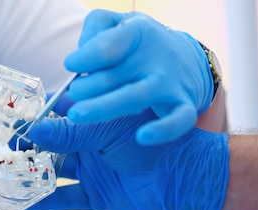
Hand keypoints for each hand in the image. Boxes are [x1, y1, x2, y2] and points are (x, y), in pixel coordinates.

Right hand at [26, 112, 229, 209]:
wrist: (182, 178)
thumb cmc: (147, 142)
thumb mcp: (105, 130)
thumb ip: (69, 131)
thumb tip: (31, 129)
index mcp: (95, 119)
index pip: (57, 114)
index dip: (34, 116)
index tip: (10, 118)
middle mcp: (90, 144)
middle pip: (50, 144)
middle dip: (28, 146)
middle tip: (6, 148)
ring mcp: (92, 171)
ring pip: (54, 172)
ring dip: (32, 174)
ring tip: (6, 176)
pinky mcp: (96, 197)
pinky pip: (65, 199)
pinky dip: (46, 202)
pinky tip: (24, 205)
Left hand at [64, 9, 213, 144]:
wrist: (186, 59)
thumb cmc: (138, 45)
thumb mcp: (118, 24)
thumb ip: (96, 28)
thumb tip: (79, 55)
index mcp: (137, 34)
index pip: (109, 45)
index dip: (85, 57)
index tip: (71, 64)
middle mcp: (154, 60)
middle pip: (114, 76)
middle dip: (87, 87)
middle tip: (73, 93)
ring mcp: (169, 84)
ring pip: (136, 97)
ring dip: (104, 107)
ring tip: (76, 115)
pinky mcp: (182, 106)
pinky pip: (178, 120)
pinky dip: (163, 130)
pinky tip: (143, 137)